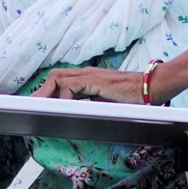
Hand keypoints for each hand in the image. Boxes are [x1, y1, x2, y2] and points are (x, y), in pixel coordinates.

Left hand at [30, 66, 147, 104]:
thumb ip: (94, 104)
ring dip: (47, 92)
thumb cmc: (137, 97)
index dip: (48, 90)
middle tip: (32, 107)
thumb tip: (80, 115)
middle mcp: (87, 74)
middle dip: (41, 91)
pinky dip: (63, 97)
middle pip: (55, 75)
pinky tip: (62, 109)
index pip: (62, 79)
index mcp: (89, 78)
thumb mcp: (109, 102)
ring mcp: (91, 75)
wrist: (155, 86)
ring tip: (40, 107)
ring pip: (58, 77)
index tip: (38, 104)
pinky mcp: (96, 80)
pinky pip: (70, 86)